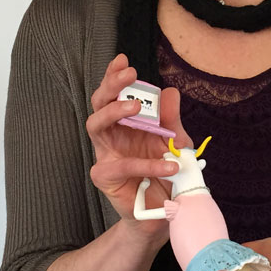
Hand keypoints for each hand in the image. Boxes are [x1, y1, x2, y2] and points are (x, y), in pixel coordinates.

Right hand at [87, 54, 190, 235]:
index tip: (122, 59)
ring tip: (136, 106)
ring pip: (96, 126)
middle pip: (99, 103)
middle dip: (111, 85)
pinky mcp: (106, 177)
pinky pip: (122, 165)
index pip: (114, 93)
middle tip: (129, 74)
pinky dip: (147, 164)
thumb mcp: (175, 142)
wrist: (167, 211)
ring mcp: (105, 155)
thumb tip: (169, 91)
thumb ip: (171, 119)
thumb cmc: (167, 173)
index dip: (114, 75)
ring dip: (114, 112)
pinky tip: (168, 165)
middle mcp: (111, 135)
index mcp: (125, 122)